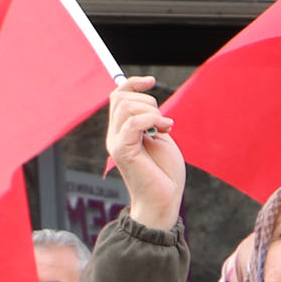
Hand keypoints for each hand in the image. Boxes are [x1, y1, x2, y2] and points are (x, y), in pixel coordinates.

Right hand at [104, 77, 185, 229]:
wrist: (164, 199)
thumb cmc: (165, 172)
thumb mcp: (160, 137)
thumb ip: (150, 120)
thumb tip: (147, 100)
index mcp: (122, 130)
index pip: (117, 96)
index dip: (132, 84)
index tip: (151, 81)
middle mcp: (115, 134)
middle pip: (121, 98)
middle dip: (148, 101)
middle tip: (164, 123)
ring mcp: (116, 142)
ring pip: (126, 107)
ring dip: (152, 111)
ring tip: (165, 128)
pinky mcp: (122, 151)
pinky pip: (133, 123)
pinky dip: (152, 119)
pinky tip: (164, 129)